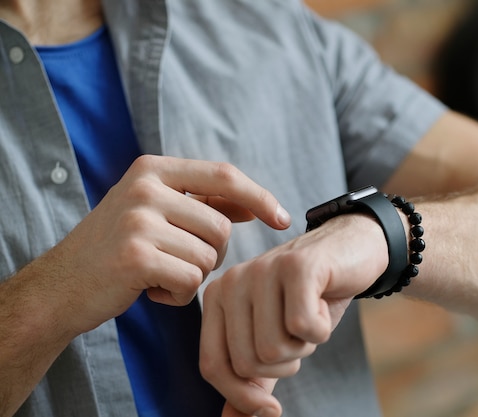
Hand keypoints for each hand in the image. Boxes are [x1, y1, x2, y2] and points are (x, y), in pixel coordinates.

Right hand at [46, 155, 290, 333]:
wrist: (61, 285)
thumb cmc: (119, 248)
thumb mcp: (159, 213)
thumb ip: (205, 205)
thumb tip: (256, 207)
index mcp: (153, 169)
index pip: (224, 174)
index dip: (259, 197)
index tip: (283, 219)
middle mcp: (145, 188)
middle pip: (221, 227)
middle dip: (213, 254)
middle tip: (177, 261)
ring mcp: (138, 221)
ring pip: (209, 257)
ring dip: (192, 276)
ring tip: (159, 274)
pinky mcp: (135, 256)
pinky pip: (190, 282)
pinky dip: (178, 296)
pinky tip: (151, 291)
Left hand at [199, 213, 388, 416]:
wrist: (349, 251)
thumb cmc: (309, 299)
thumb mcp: (276, 341)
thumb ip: (251, 382)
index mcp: (217, 298)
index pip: (214, 366)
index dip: (242, 397)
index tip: (272, 409)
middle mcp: (232, 281)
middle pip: (248, 363)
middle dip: (284, 364)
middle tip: (298, 333)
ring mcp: (263, 270)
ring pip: (274, 349)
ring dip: (304, 345)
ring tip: (311, 314)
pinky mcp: (297, 266)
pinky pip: (304, 326)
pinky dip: (322, 329)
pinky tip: (324, 303)